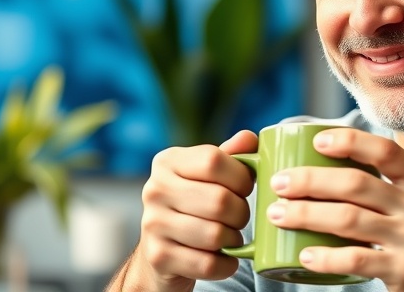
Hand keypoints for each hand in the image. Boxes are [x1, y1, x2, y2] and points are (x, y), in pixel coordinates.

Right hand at [115, 131, 256, 291]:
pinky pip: (207, 264)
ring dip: (234, 239)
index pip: (214, 160)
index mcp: (168, 161)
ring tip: (231, 236)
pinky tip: (225, 258)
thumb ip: (231, 154)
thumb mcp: (208, 174)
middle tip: (240, 217)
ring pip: (215, 234)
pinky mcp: (158, 256)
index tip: (246, 187)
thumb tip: (250, 139)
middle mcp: (154, 189)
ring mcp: (152, 224)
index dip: (241, 176)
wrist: (164, 250)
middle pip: (219, 200)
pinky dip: (226, 264)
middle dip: (241, 213)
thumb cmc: (194, 204)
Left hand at [265, 128, 403, 291]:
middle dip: (310, 181)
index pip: (385, 151)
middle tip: (279, 183)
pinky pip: (355, 260)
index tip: (318, 140)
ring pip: (348, 219)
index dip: (349, 141)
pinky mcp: (403, 271)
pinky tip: (304, 256)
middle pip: (355, 184)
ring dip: (306, 215)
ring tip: (278, 214)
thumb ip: (397, 181)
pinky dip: (325, 257)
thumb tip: (342, 159)